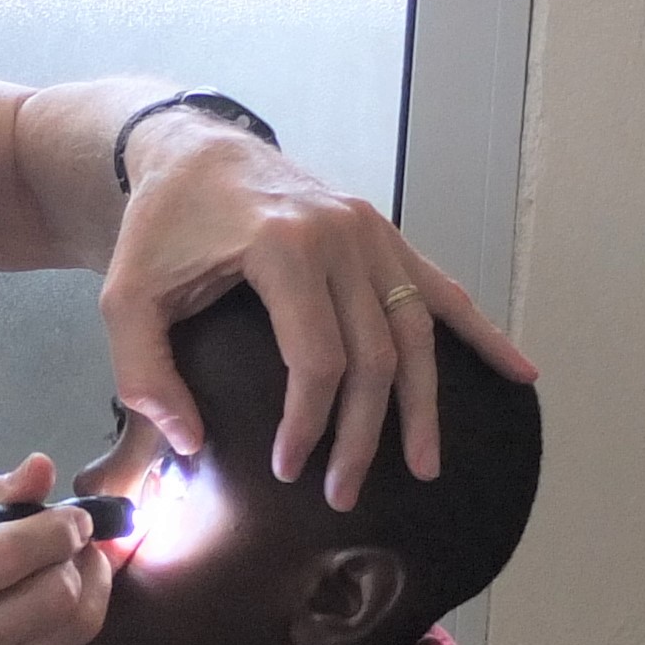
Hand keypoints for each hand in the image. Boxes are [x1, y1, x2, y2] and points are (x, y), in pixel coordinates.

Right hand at [0, 456, 109, 644]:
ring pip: (74, 624)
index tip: (68, 511)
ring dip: (90, 581)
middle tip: (75, 531)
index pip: (1, 555)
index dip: (51, 527)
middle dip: (79, 551)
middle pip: (54, 592)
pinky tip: (54, 595)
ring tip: (77, 558)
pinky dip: (71, 613)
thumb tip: (38, 471)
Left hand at [104, 116, 536, 509]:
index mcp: (282, 246)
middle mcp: (340, 234)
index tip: (288, 469)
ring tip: (423, 465)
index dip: (308, 423)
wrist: (195, 152)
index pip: (316, 357)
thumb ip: (143, 373)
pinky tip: (520, 372)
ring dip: (423, 404)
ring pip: (414, 331)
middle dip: (362, 433)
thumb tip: (187, 443)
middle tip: (343, 492)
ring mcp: (370, 232)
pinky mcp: (382, 235)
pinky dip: (481, 332)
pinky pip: (440, 289)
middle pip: (372, 354)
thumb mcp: (125, 297)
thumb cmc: (159, 228)